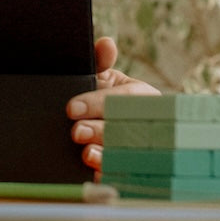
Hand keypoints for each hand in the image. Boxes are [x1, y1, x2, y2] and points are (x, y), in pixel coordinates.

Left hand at [67, 36, 159, 171]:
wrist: (116, 127)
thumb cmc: (108, 98)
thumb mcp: (106, 79)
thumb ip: (101, 62)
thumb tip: (106, 43)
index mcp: (143, 96)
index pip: (123, 99)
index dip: (97, 103)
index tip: (71, 108)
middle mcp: (148, 123)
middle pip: (127, 129)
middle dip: (99, 130)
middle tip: (76, 132)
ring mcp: (144, 149)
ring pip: (128, 155)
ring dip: (106, 156)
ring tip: (86, 154)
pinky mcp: (135, 172)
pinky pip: (125, 178)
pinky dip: (109, 177)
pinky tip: (94, 176)